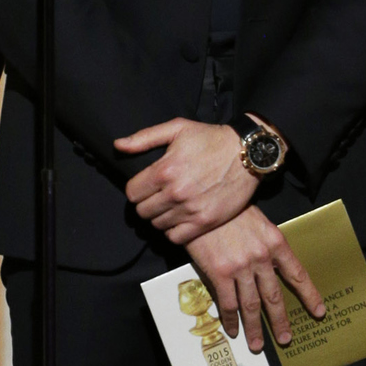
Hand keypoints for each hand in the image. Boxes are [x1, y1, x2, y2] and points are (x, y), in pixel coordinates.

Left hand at [115, 118, 253, 242]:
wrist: (247, 153)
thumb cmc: (211, 138)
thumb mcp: (177, 128)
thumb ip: (144, 138)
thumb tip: (118, 146)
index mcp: (164, 170)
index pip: (132, 193)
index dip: (136, 189)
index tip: (146, 187)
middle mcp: (175, 192)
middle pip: (142, 211)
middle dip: (146, 204)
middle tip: (158, 197)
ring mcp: (190, 209)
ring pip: (157, 225)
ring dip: (160, 217)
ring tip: (170, 206)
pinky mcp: (205, 222)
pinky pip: (176, 237)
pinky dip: (173, 231)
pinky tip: (179, 219)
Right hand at [188, 206, 324, 351]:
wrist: (203, 202)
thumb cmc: (230, 210)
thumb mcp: (258, 223)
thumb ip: (265, 246)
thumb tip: (269, 270)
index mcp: (276, 243)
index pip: (297, 274)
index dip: (309, 295)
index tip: (319, 311)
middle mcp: (262, 258)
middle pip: (274, 296)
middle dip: (280, 320)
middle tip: (285, 339)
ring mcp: (241, 267)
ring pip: (251, 305)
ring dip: (255, 328)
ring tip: (257, 345)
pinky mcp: (220, 273)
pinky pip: (228, 303)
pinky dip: (231, 319)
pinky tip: (233, 330)